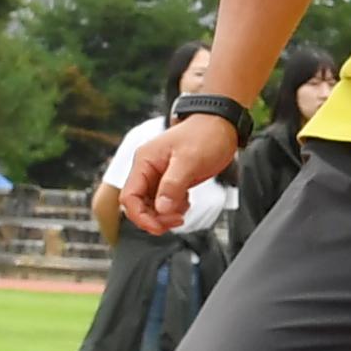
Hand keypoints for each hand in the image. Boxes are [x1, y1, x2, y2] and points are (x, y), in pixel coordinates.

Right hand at [119, 113, 237, 233]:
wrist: (220, 124)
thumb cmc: (205, 134)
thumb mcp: (189, 160)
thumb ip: (173, 185)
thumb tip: (161, 208)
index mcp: (145, 161)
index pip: (129, 196)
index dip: (141, 216)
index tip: (159, 226)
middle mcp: (148, 169)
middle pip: (138, 205)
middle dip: (155, 217)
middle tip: (177, 219)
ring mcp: (159, 175)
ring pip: (152, 206)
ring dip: (165, 215)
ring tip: (183, 210)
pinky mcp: (171, 180)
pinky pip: (165, 202)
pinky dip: (174, 209)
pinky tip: (186, 203)